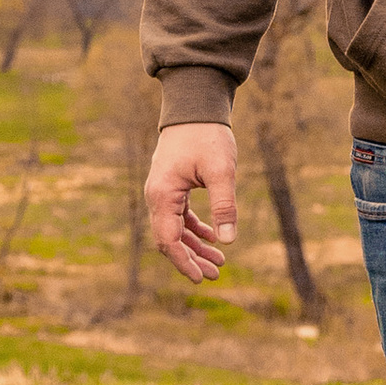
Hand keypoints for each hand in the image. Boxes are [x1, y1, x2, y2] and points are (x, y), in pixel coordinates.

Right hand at [146, 122, 237, 283]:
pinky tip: (212, 238)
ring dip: (195, 246)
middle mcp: (157, 196)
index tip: (203, 278)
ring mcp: (162, 191)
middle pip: (170, 238)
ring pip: (175, 229)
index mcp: (163, 195)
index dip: (185, 261)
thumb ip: (224, 206)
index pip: (169, 240)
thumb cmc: (208, 136)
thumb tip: (228, 241)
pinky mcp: (171, 186)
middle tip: (216, 274)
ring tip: (219, 261)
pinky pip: (179, 215)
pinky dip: (194, 229)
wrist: (195, 107)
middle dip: (192, 259)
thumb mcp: (222, 171)